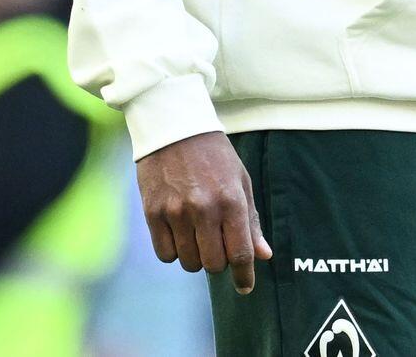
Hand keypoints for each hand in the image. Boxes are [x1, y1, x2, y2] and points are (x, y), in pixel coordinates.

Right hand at [137, 131, 270, 293]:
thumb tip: (263, 256)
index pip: (240, 253)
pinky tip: (178, 232)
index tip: (245, 287)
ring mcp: (176, 212)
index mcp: (231, 200)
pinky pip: (165, 255)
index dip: (244, 275)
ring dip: (196, 256)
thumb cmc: (214, 156)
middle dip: (218, 261)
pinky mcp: (152, 214)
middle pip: (214, 264)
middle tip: (217, 245)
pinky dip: (174, 251)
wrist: (174, 128)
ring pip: (189, 262)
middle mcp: (204, 209)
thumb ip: (251, 221)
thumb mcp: (240, 181)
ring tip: (197, 234)